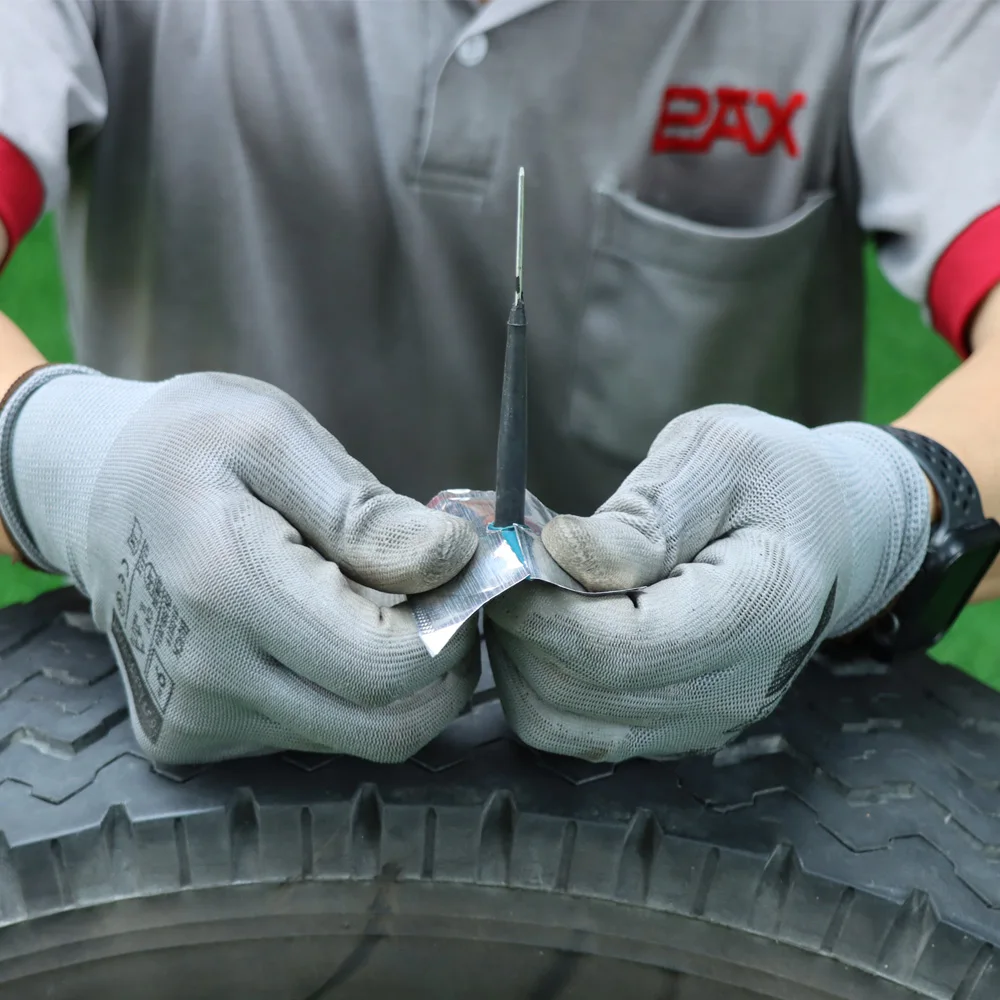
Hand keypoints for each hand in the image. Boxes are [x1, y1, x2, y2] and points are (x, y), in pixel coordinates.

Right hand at [4, 369, 478, 763]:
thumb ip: (366, 510)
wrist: (88, 488)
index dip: (455, 622)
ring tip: (385, 600)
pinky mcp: (193, 737)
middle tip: (446, 592)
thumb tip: (455, 561)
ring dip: (403, 678)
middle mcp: (207, 674)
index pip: (387, 663)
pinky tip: (329, 625)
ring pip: (359, 737)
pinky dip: (348, 688)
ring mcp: (196, 717)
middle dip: (446, 662)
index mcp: (227, 584)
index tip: (464, 568)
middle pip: (388, 725)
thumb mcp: (274, 436)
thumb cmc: (187, 445)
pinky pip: (314, 733)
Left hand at [485, 404, 930, 761]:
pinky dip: (539, 678)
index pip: (623, 646)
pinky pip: (574, 728)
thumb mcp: (716, 457)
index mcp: (760, 608)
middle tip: (506, 564)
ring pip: (563, 723)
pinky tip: (550, 621)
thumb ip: (641, 517)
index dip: (544, 609)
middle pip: (584, 691)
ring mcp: (703, 720)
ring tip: (528, 590)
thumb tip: (557, 559)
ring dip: (520, 656)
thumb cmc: (773, 480)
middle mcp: (734, 687)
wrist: (826, 535)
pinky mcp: (673, 729)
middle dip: (520, 627)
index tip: (508, 557)